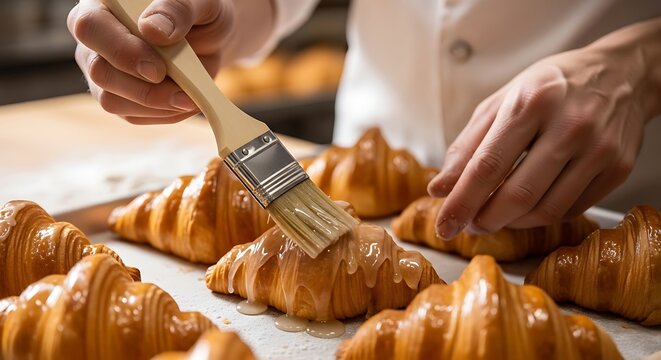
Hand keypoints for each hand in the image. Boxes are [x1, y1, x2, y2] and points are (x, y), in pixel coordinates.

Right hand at [67, 0, 234, 123]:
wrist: (210, 36)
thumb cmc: (198, 13)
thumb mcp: (199, 3)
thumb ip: (177, 9)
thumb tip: (153, 29)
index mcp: (105, 6)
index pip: (91, 27)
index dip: (122, 52)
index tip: (158, 70)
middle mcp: (96, 39)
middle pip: (98, 71)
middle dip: (143, 88)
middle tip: (183, 93)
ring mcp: (104, 70)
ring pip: (111, 100)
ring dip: (156, 105)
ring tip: (190, 97)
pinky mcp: (119, 96)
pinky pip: (131, 115)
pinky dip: (163, 114)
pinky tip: (184, 101)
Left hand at [428, 38, 659, 238]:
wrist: (622, 74)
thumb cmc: (551, 88)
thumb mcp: (502, 103)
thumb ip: (467, 146)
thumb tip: (439, 189)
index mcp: (531, 103)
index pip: (488, 166)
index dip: (462, 202)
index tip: (444, 226)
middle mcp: (569, 125)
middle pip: (518, 195)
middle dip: (486, 220)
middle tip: (470, 227)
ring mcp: (599, 149)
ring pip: (547, 210)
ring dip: (512, 224)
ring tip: (495, 218)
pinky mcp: (619, 168)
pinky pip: (572, 210)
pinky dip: (542, 217)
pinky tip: (527, 209)